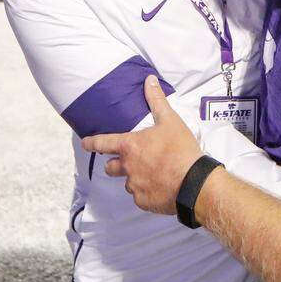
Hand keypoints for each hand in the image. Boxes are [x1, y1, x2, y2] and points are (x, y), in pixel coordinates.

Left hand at [81, 76, 202, 214]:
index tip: (85, 143)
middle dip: (114, 164)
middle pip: (110, 168)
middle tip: (128, 161)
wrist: (194, 182)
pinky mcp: (144, 201)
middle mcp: (127, 167)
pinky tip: (161, 187)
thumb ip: (157, 100)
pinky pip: (140, 197)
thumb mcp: (170, 120)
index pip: (102, 144)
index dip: (91, 143)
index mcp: (130, 146)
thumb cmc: (181, 149)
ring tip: (155, 174)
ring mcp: (134, 186)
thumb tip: (149, 80)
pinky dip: (148, 192)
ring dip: (136, 178)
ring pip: (128, 183)